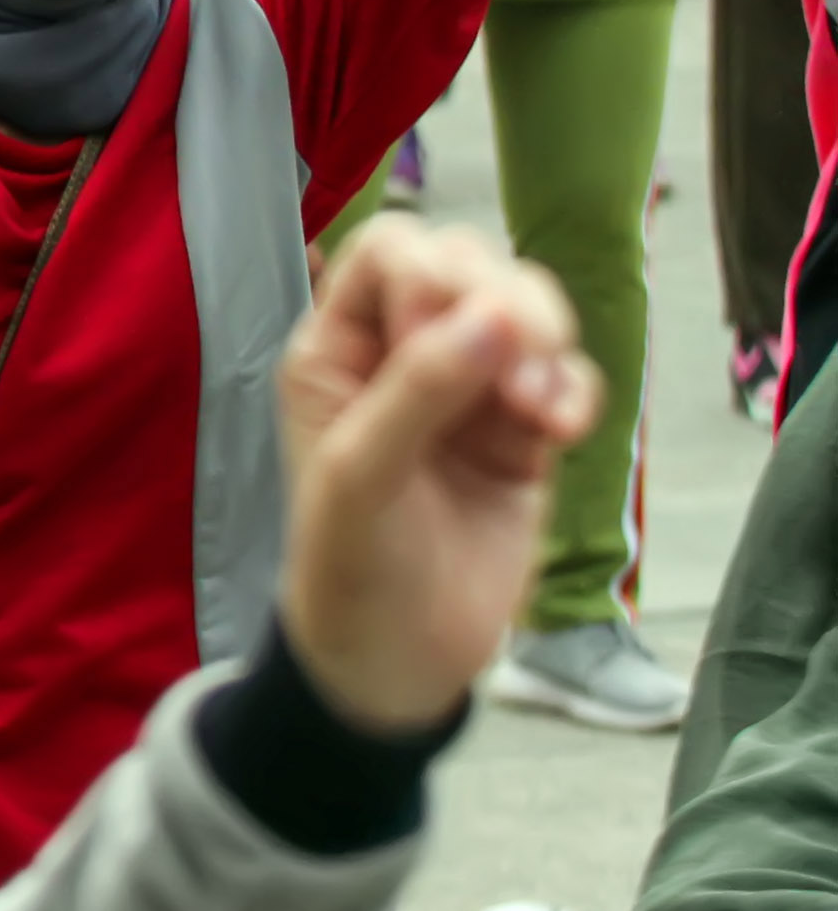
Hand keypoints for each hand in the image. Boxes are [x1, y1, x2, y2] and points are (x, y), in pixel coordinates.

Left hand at [278, 218, 599, 733]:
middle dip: (502, 303)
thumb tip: (498, 316)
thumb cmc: (350, 562)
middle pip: (468, 265)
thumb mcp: (364, 473)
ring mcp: (466, 391)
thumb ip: (421, 389)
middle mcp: (399, 353)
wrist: (397, 661)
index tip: (438, 343)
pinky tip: (559, 433)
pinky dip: (573, 389)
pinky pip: (564, 374)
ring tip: (537, 413)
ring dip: (545, 344)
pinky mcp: (522, 434)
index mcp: (336, 347)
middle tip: (509, 380)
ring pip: (525, 311)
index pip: (390, 249)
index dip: (429, 277)